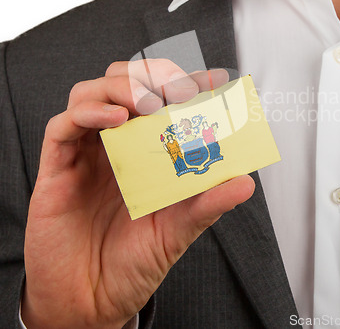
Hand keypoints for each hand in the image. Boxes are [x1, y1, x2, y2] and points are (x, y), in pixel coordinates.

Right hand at [22, 60, 254, 328]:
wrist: (92, 301)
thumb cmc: (134, 261)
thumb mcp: (179, 229)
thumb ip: (208, 203)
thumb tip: (246, 182)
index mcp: (146, 151)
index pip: (164, 100)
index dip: (188, 83)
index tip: (215, 79)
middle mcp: (116, 144)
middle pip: (125, 83)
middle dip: (152, 75)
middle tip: (178, 88)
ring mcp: (86, 152)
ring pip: (91, 92)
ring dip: (121, 86)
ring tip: (148, 102)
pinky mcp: (57, 168)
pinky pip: (63, 125)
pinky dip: (88, 112)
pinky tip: (115, 119)